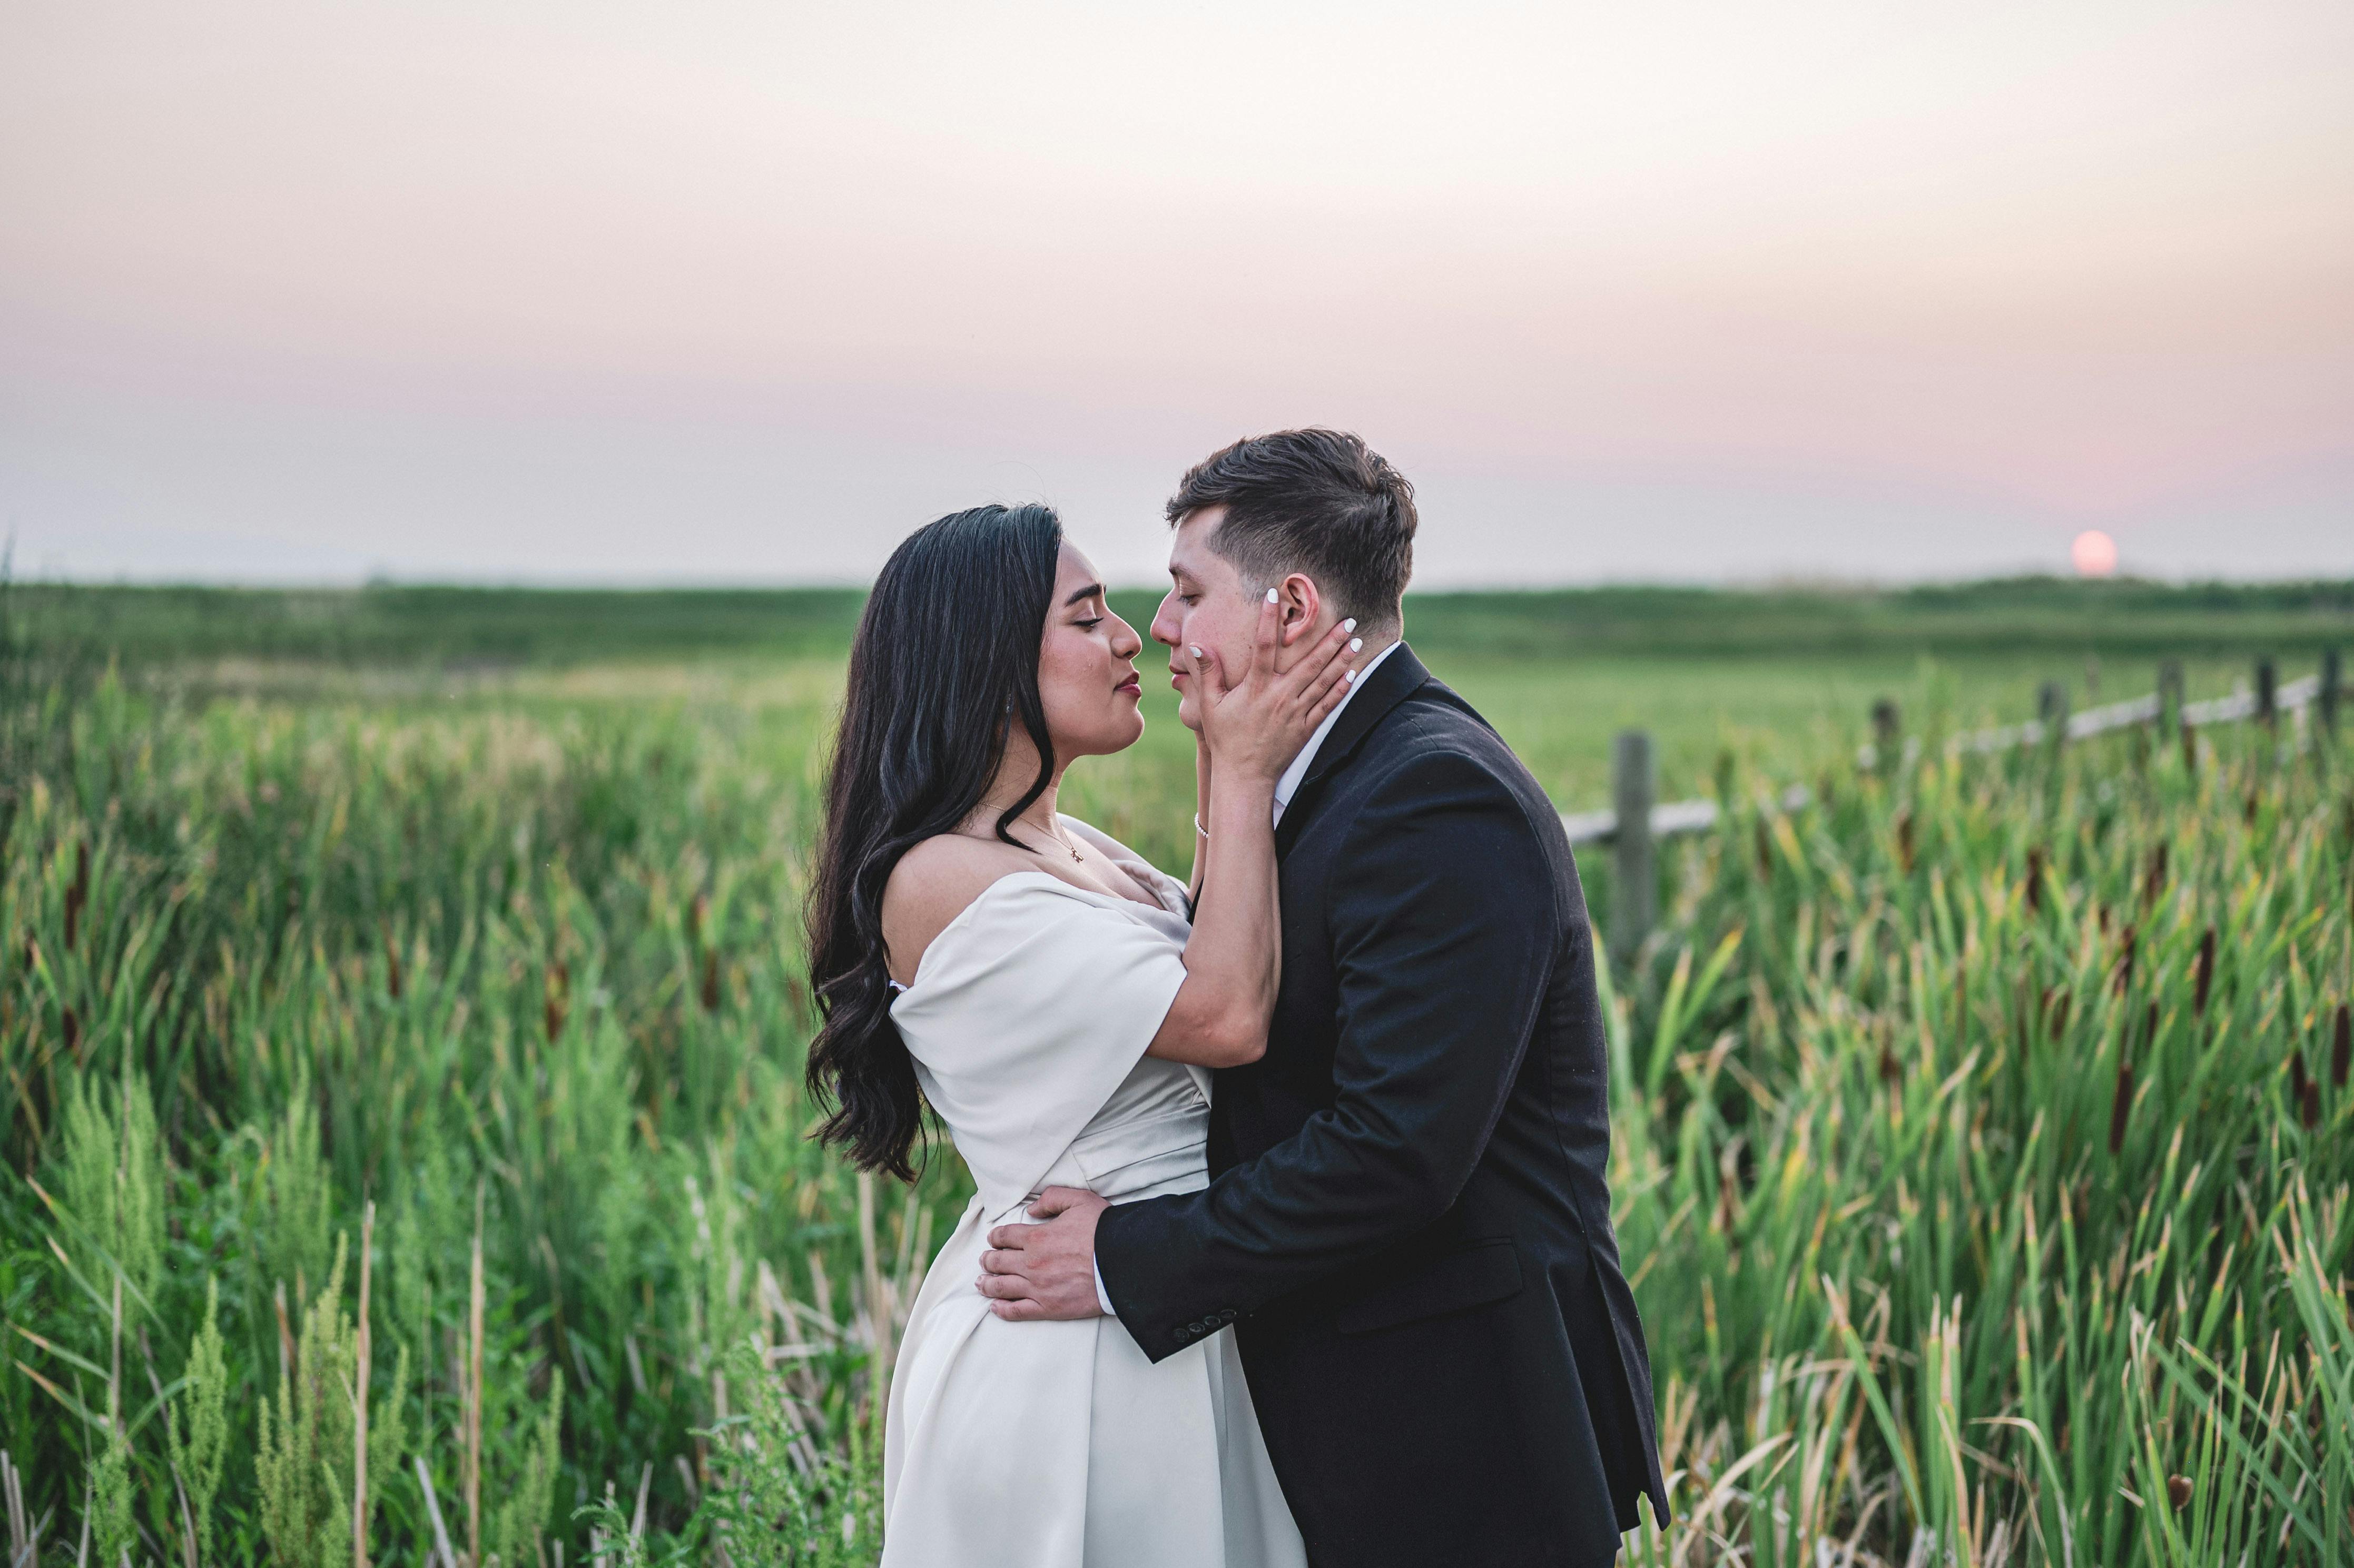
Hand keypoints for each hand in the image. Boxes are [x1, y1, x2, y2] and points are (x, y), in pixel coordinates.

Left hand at [976, 1187, 1108, 1320]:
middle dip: (987, 1260)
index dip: (995, 1237)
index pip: (1005, 1236)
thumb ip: (1051, 1199)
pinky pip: (1017, 1311)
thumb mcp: (1078, 1200)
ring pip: (1002, 1287)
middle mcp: (1031, 1263)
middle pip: (998, 1262)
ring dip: (987, 1284)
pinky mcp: (1048, 1308)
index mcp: (1036, 1237)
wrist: (1123, 1263)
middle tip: (984, 1260)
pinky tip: (995, 1307)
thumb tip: (1030, 1209)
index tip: (992, 1239)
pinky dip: (1002, 1310)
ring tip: (980, 1283)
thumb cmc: (1103, 1230)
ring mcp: (1038, 1288)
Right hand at [1183, 596, 1358, 785]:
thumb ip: (1207, 674)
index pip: (1264, 646)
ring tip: (1355, 641)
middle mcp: (1280, 697)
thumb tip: (1196, 646)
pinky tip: (1353, 674)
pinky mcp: (1307, 728)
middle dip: (1330, 639)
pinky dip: (1342, 689)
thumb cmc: (1225, 738)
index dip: (1268, 619)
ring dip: (1342, 660)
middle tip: (1348, 620)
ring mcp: (1296, 713)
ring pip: (1324, 681)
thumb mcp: (1209, 706)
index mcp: (1256, 688)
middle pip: (1310, 662)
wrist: (1245, 776)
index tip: (1274, 595)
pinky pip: (1328, 705)